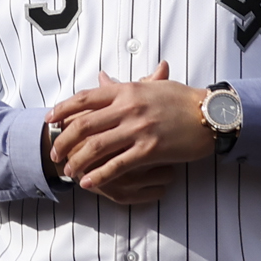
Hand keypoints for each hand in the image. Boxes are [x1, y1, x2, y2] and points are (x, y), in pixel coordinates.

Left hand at [44, 64, 218, 203]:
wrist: (210, 114)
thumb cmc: (181, 99)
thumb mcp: (151, 85)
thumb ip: (124, 85)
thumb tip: (101, 77)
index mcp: (126, 90)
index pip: (84, 98)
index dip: (62, 110)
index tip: (50, 121)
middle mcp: (128, 107)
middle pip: (84, 124)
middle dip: (65, 140)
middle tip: (54, 153)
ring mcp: (138, 129)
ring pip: (96, 146)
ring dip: (77, 161)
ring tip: (68, 172)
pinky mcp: (150, 150)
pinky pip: (117, 165)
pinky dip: (99, 175)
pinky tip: (88, 183)